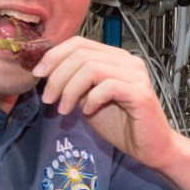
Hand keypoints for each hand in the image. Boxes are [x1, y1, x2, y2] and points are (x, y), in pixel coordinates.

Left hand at [33, 38, 181, 169]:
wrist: (150, 147)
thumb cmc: (121, 125)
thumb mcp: (89, 99)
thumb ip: (75, 83)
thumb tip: (47, 72)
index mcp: (115, 58)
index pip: (80, 42)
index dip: (55, 55)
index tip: (38, 74)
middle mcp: (127, 61)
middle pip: (82, 54)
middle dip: (57, 76)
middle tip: (48, 98)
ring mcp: (136, 75)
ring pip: (91, 68)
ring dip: (70, 89)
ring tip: (63, 109)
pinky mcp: (140, 93)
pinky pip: (107, 86)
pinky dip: (90, 99)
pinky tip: (87, 112)